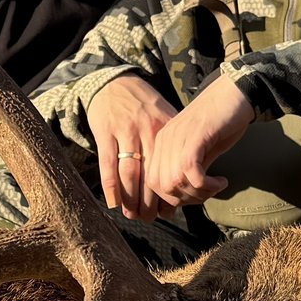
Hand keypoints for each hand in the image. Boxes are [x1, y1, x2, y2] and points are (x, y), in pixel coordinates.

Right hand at [87, 75, 180, 220]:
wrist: (115, 81)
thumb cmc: (143, 103)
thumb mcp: (166, 116)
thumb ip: (177, 141)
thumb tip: (195, 171)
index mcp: (166, 129)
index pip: (172, 167)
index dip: (173, 191)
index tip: (171, 209)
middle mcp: (147, 131)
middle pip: (152, 175)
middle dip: (151, 202)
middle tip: (150, 219)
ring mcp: (125, 132)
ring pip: (131, 174)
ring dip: (132, 199)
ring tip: (133, 215)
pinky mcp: (105, 132)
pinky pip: (109, 165)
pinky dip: (111, 186)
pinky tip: (114, 202)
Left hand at [143, 77, 254, 213]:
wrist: (235, 94)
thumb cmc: (221, 120)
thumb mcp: (200, 150)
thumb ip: (189, 170)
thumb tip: (186, 196)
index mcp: (162, 143)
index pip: (153, 182)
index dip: (172, 198)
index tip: (195, 198)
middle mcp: (166, 140)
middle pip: (161, 186)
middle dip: (186, 199)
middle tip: (207, 193)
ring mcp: (178, 137)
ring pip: (175, 182)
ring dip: (198, 193)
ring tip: (216, 187)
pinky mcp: (195, 137)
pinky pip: (191, 173)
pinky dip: (207, 185)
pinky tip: (221, 181)